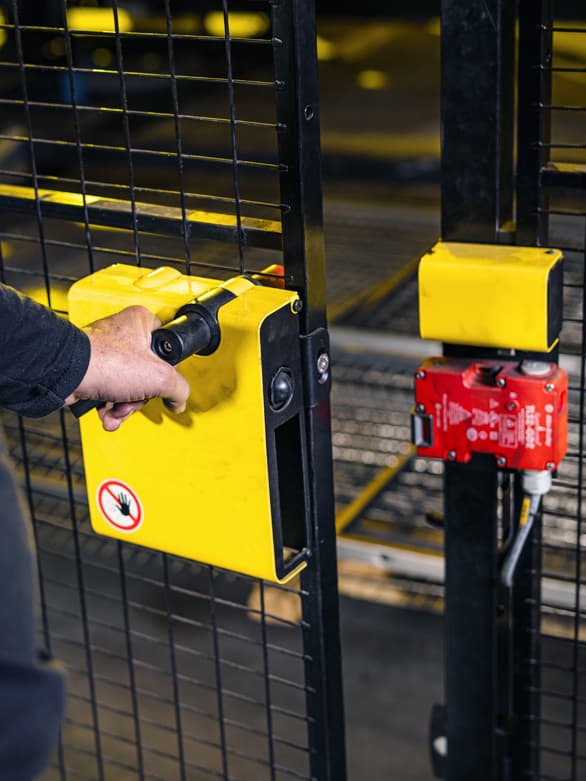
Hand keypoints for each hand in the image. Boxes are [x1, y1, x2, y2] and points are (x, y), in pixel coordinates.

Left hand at [65, 306, 189, 431]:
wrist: (66, 374)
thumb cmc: (105, 362)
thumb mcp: (160, 378)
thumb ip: (179, 389)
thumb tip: (178, 400)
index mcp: (141, 322)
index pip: (166, 347)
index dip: (168, 371)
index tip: (163, 383)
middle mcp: (122, 334)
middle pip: (147, 374)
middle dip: (140, 398)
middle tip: (134, 400)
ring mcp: (104, 353)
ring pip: (127, 388)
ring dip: (124, 407)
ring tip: (116, 410)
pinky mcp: (90, 370)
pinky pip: (108, 393)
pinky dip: (108, 408)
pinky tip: (106, 414)